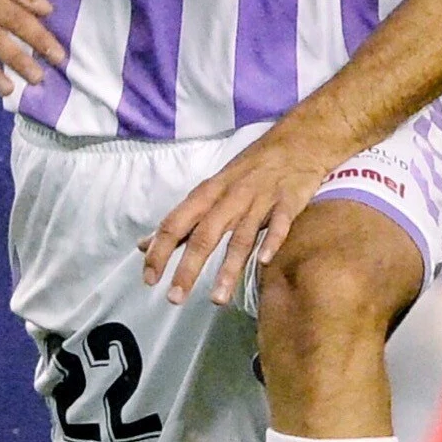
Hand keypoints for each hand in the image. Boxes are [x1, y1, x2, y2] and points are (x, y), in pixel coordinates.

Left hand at [140, 122, 345, 305]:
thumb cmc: (249, 170)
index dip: (161, 250)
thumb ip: (182, 220)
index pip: (176, 223)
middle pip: (205, 234)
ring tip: (217, 300)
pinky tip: (265, 262)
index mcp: (208, 193)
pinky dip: (272, 240)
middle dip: (188, 267)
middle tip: (175, 298)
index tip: (149, 279)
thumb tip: (144, 246)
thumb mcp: (211, 189)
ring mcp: (261, 199)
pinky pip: (280, 223)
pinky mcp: (289, 201)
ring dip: (228, 268)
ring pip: (241, 236)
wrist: (297, 141)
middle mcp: (230, 197)